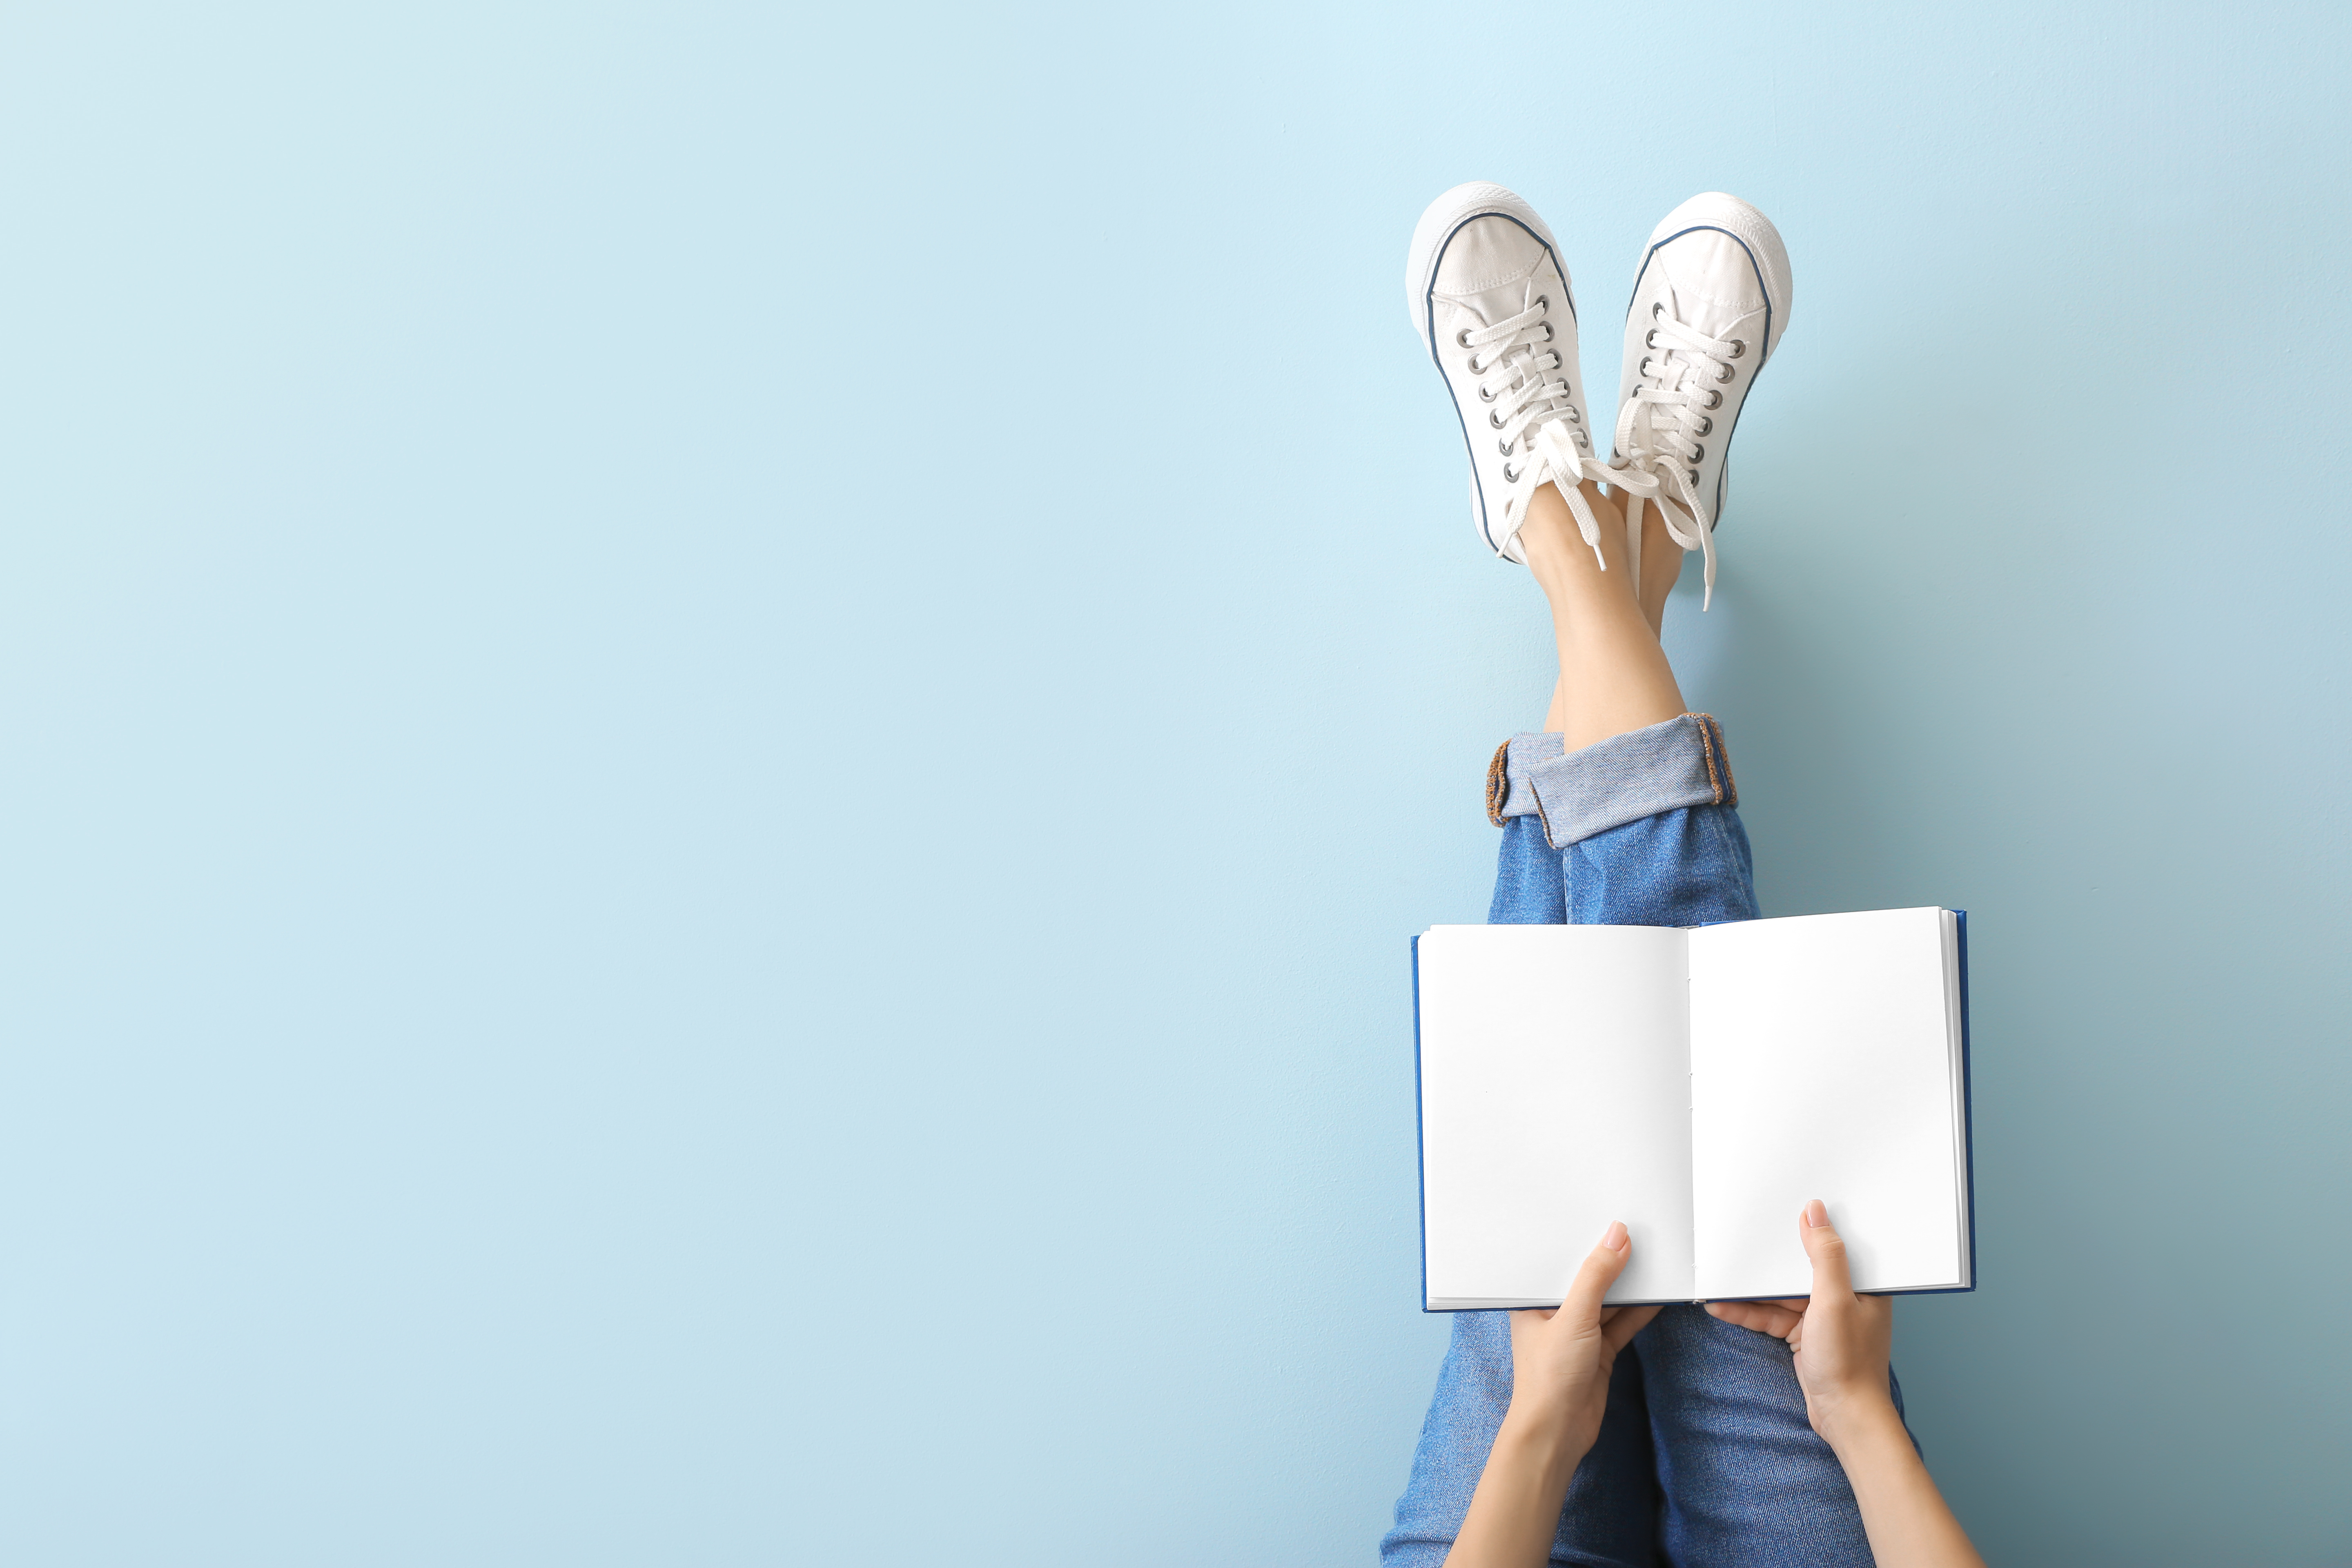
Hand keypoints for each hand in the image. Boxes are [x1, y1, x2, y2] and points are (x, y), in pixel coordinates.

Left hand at [1504, 1221, 1660, 1454]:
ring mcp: (1578, 1333)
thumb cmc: (1549, 1376)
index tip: (1605, 1216)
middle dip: (1611, 1260)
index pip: (1558, 1261)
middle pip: (1587, 1279)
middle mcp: (1554, 1313)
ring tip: (1656, 1256)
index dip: (1581, 1240)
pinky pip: (1622, 1324)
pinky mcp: (1599, 1351)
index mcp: (1533, 1300)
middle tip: (1640, 1232)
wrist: (1558, 1432)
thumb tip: (1616, 1236)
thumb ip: (1596, 1276)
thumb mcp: (1574, 1317)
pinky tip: (1659, 1295)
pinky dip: (1639, 1312)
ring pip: (1609, 1301)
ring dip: (1630, 1285)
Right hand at [1704, 1199, 1895, 1447]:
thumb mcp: (1834, 1300)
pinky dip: (1749, 1313)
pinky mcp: (1805, 1335)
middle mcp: (1844, 1297)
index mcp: (1862, 1284)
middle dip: (1768, 1261)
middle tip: (1740, 1244)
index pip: (1834, 1244)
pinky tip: (1723, 1308)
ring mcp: (1822, 1317)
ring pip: (1780, 1294)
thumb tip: (1816, 1212)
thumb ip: (1824, 1255)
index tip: (1781, 1209)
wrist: (1845, 1417)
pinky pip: (1772, 1316)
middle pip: (1799, 1268)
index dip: (1809, 1226)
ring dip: (1750, 1291)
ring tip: (1720, 1281)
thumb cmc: (1850, 1363)